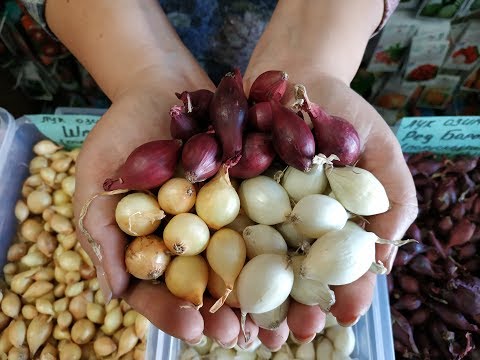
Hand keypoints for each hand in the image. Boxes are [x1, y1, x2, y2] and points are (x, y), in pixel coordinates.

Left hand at [243, 11, 417, 348]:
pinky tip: (211, 280)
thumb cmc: (344, 111)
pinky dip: (215, 252)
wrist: (294, 71)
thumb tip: (386, 257)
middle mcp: (292, 224)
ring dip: (249, 295)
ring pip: (252, 261)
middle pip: (293, 274)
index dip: (346, 292)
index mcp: (331, 222)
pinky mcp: (225, 195)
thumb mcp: (379, 149)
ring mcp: (256, 212)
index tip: (346, 313)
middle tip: (291, 333)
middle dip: (293, 305)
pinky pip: (219, 226)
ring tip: (248, 324)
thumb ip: (392, 198)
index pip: (340, 267)